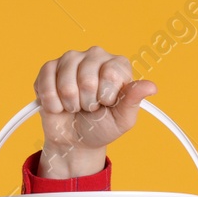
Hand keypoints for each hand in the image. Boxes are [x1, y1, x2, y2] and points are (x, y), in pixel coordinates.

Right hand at [31, 46, 156, 177]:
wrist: (76, 140)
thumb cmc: (102, 127)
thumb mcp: (123, 119)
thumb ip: (134, 100)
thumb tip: (151, 86)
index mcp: (118, 65)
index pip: (112, 74)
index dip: (107, 96)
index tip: (107, 103)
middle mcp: (96, 56)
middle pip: (87, 78)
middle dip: (88, 102)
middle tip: (91, 107)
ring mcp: (71, 59)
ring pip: (66, 81)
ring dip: (71, 103)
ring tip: (76, 106)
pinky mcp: (49, 68)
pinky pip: (46, 83)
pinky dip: (53, 102)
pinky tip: (60, 105)